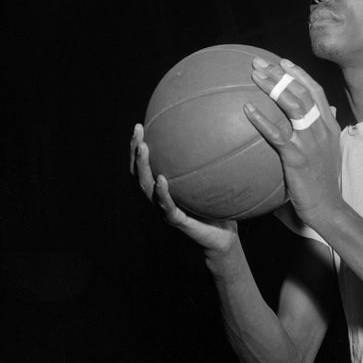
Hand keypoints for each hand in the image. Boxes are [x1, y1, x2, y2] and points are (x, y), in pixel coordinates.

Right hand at [129, 123, 237, 253]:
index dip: (140, 145)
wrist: (224, 238)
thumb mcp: (218, 180)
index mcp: (166, 186)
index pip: (148, 163)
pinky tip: (161, 179)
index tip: (141, 124)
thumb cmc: (220, 207)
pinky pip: (165, 205)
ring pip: (146, 187)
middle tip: (138, 130)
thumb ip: (216, 161)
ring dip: (143, 166)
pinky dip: (161, 192)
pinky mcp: (175, 220)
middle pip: (140, 171)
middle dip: (136, 150)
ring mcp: (165, 209)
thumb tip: (226, 130)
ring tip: (143, 148)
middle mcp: (161, 196)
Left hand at [244, 58, 342, 225]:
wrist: (328, 208)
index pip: (315, 92)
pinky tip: (246, 110)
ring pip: (293, 105)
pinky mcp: (298, 156)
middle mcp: (322, 128)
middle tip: (259, 62)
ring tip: (254, 76)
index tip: (283, 62)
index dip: (299, 75)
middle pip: (302, 92)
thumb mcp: (329, 153)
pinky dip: (262, 119)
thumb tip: (329, 112)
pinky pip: (277, 133)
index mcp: (329, 126)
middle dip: (280, 73)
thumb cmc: (324, 183)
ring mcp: (311, 141)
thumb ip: (325, 131)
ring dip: (273, 87)